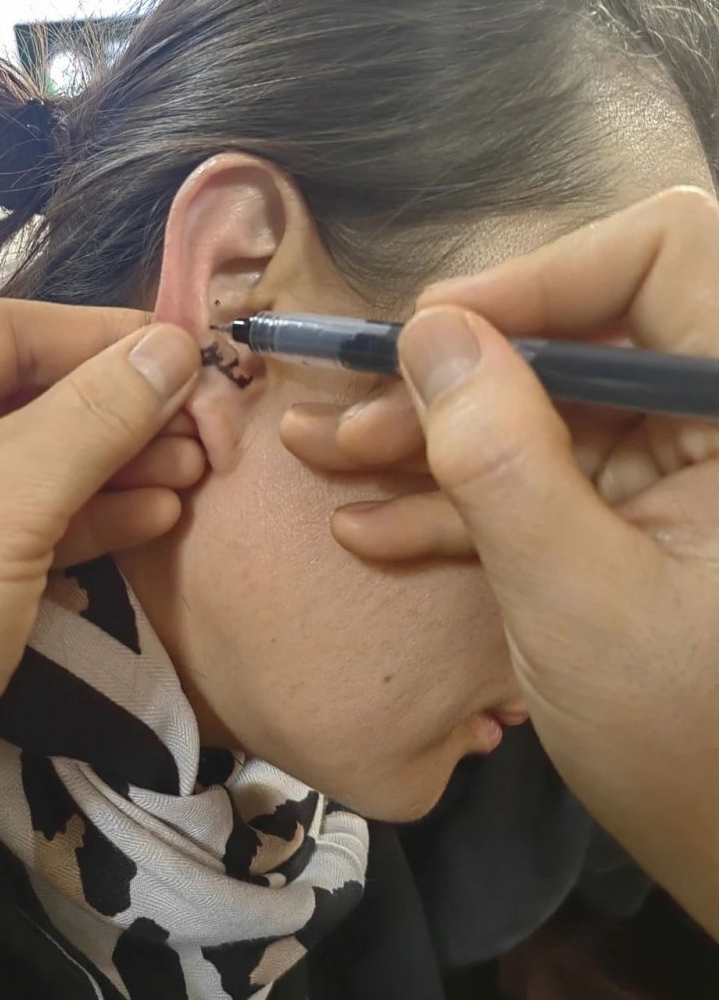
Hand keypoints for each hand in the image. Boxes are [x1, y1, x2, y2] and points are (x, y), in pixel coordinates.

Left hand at [0, 300, 200, 883]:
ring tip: (196, 472)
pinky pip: (13, 535)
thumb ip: (94, 415)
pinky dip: (82, 525)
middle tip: (205, 424)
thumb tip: (175, 344)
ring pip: (20, 472)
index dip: (100, 337)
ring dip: (110, 470)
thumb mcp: (3, 499)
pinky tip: (153, 517)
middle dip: (113, 413)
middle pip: (13, 401)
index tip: (191, 351)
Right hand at [283, 186, 718, 934]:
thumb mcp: (574, 598)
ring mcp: (679, 476)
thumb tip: (434, 329)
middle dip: (453, 378)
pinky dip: (462, 503)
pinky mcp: (640, 523)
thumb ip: (503, 458)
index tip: (436, 337)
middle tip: (342, 413)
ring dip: (433, 438)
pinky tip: (371, 531)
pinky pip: (546, 481)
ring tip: (321, 456)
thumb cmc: (686, 744)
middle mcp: (717, 423)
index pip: (666, 255)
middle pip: (581, 336)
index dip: (543, 277)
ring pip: (546, 411)